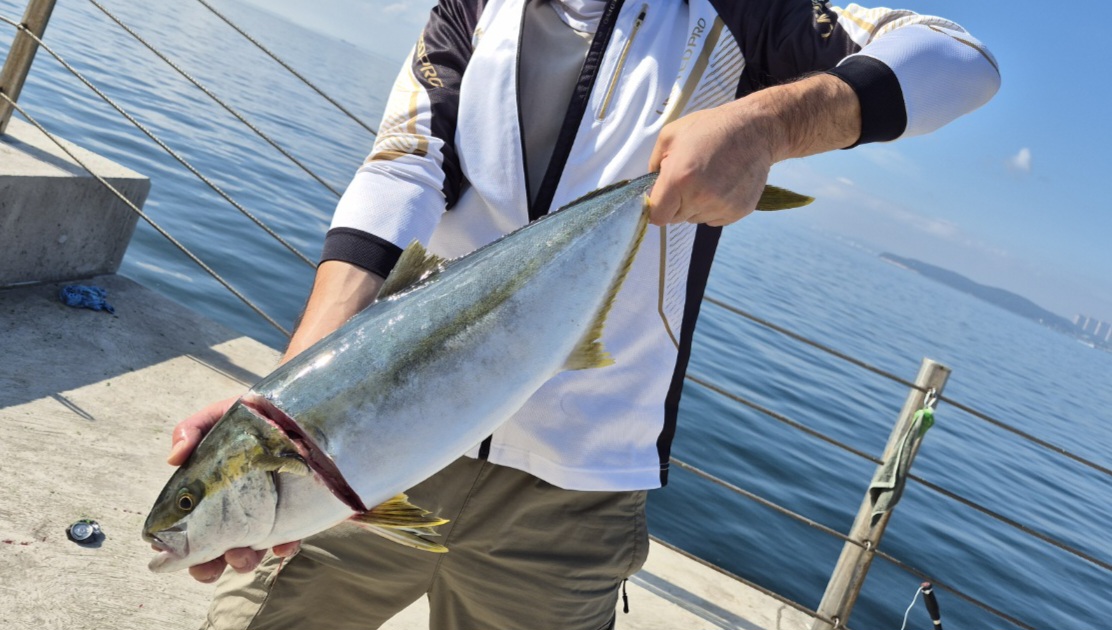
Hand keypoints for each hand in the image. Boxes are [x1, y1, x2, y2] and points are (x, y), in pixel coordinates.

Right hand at [165, 396, 301, 582]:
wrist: (308, 411)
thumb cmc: (255, 416)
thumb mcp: (221, 415)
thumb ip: (194, 429)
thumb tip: (173, 458)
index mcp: (213, 490)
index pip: (191, 524)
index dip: (181, 544)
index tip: (173, 553)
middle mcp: (238, 506)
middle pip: (215, 547)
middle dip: (208, 565)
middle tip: (208, 566)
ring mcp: (268, 513)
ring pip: (250, 552)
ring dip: (242, 561)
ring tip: (242, 553)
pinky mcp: (298, 514)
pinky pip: (291, 539)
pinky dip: (284, 547)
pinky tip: (282, 545)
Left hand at [647, 74, 860, 226]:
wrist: (756, 129)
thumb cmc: (711, 128)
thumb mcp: (671, 135)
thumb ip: (653, 164)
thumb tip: (650, 188)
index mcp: (679, 179)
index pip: (657, 216)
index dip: (655, 207)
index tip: (659, 197)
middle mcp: (700, 198)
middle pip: (675, 218)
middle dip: (676, 203)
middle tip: (689, 177)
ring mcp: (721, 206)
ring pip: (695, 218)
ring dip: (695, 204)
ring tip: (709, 176)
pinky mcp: (738, 211)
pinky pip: (714, 218)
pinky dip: (713, 206)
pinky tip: (722, 184)